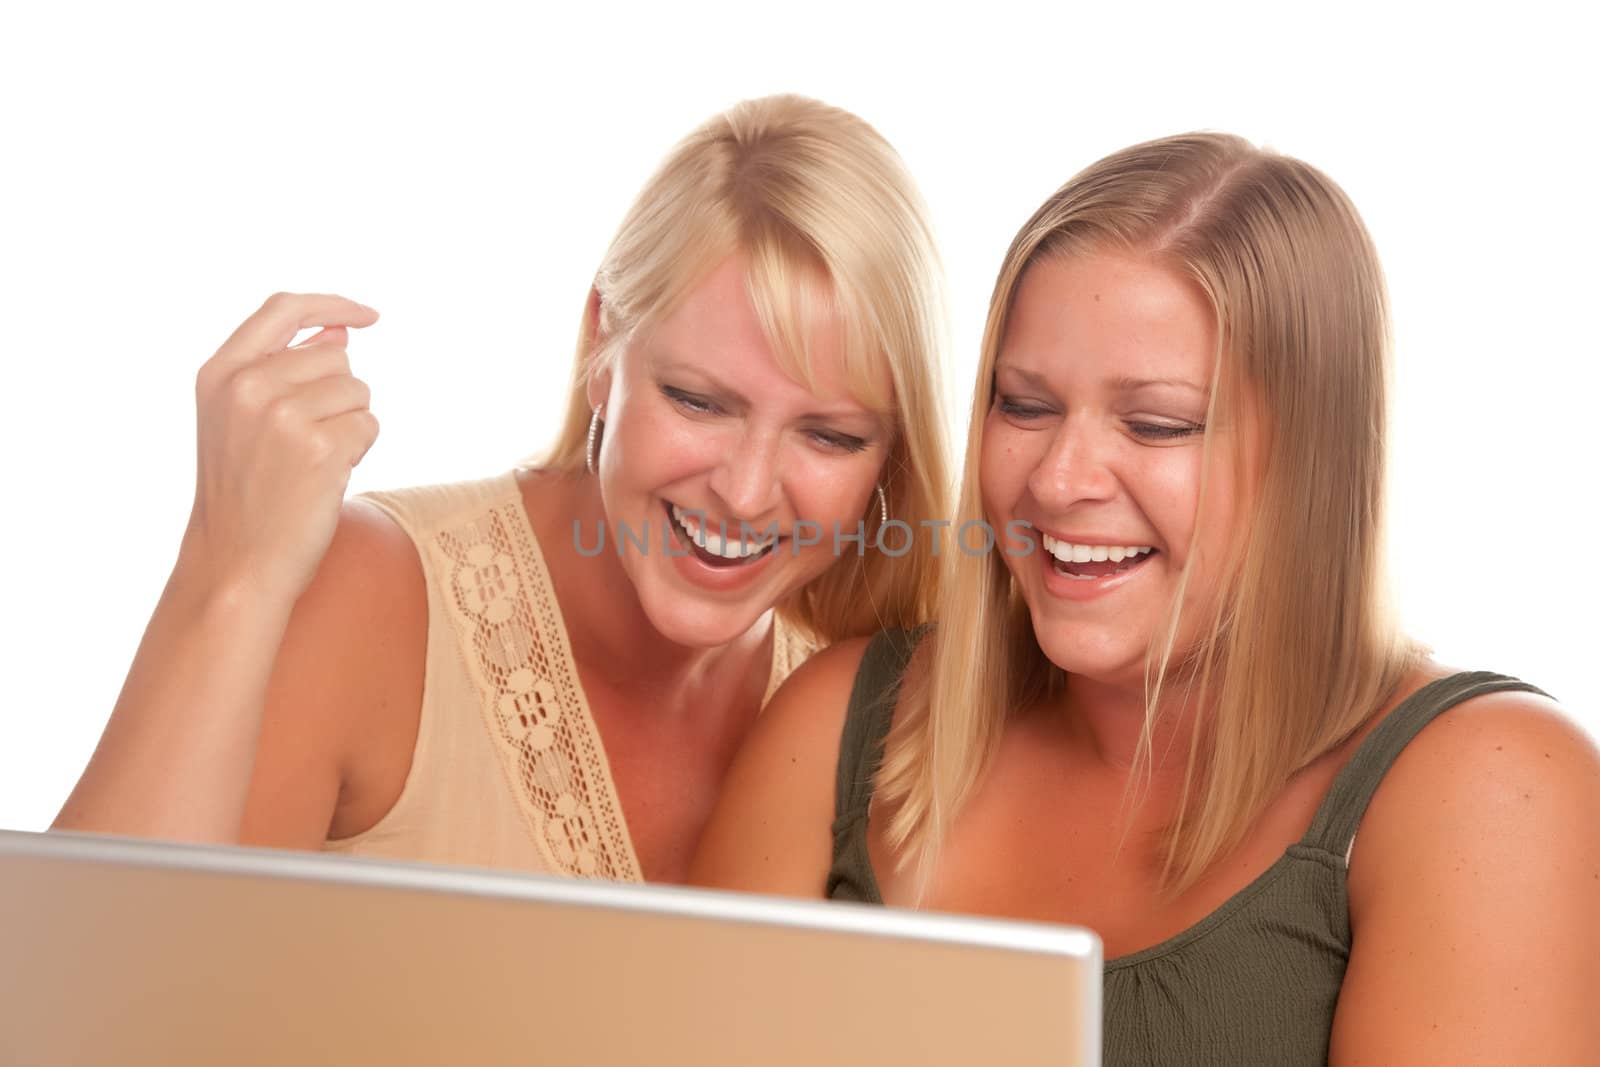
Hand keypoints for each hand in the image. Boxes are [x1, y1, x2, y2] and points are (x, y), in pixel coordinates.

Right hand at [178, 292, 381, 604]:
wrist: (237, 563)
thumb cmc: (247, 494)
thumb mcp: (240, 421)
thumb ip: (283, 369)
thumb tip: (341, 333)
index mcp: (220, 372)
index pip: (283, 308)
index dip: (331, 305)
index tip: (368, 315)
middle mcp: (247, 386)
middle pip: (336, 356)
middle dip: (338, 395)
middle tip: (305, 444)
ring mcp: (283, 415)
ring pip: (358, 390)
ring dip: (350, 423)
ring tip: (311, 462)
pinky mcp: (321, 447)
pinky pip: (369, 425)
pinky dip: (359, 450)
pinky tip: (326, 477)